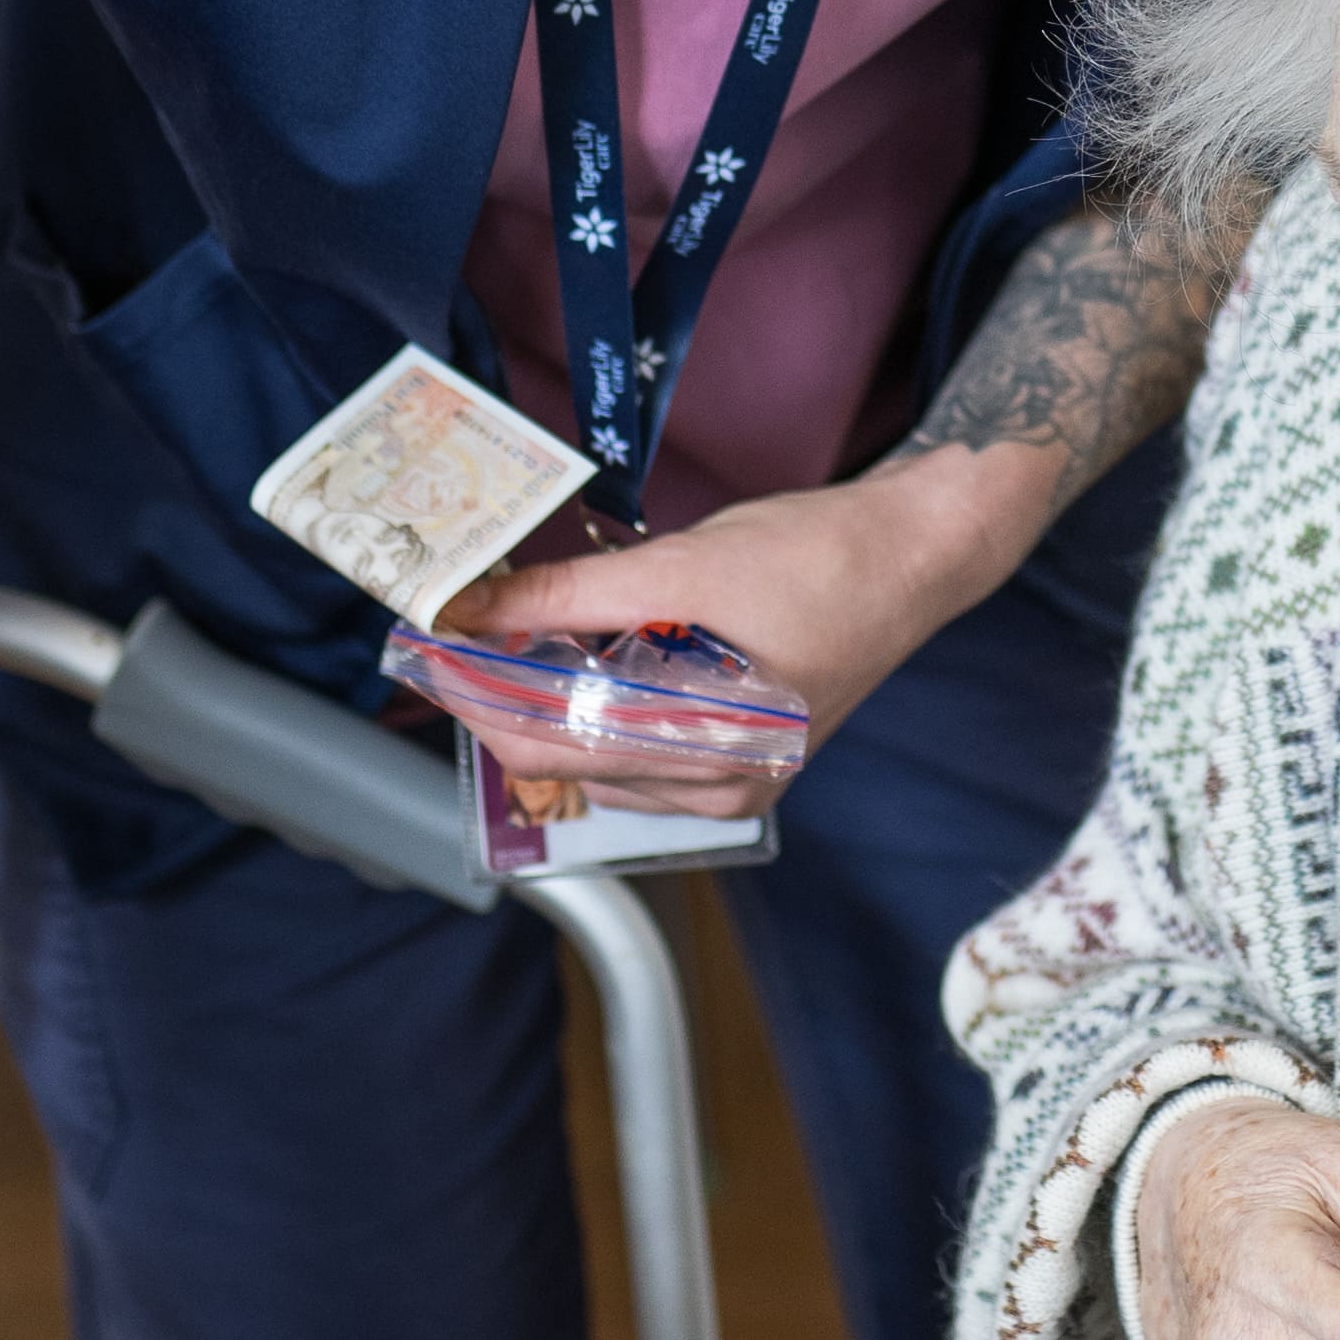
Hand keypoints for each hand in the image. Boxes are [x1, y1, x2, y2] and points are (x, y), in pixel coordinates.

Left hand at [440, 452, 1031, 816]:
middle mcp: (719, 786)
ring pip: (595, 756)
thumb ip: (570, 595)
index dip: (475, 696)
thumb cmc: (823, 559)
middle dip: (496, 698)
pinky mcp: (735, 749)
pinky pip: (635, 745)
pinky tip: (573, 655)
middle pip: (564, 758)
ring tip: (501, 636)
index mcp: (710, 757)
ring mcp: (730, 775)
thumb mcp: (683, 567)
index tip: (425, 647)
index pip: (550, 746)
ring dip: (541, 701)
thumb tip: (475, 607)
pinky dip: (593, 704)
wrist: (915, 552)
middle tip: (446, 634)